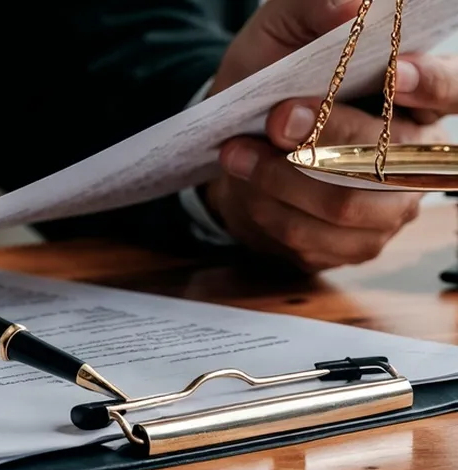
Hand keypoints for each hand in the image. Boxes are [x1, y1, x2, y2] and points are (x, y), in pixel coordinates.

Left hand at [199, 0, 448, 271]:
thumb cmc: (267, 82)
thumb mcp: (277, 35)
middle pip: (389, 156)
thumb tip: (349, 5)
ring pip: (346, 204)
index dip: (431, 85)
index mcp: (415, 95)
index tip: (391, 73)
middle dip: (325, 136)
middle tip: (277, 117)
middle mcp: (415, 156)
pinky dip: (267, 208)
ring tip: (236, 152)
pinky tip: (244, 182)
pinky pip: (311, 236)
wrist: (234, 145)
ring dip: (281, 178)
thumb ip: (308, 11)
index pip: (454, 91)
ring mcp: (387, 208)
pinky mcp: (352, 244)